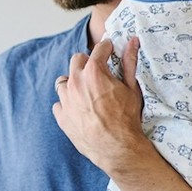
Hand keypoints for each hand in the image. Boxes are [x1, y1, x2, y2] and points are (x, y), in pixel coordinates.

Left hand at [52, 37, 144, 174]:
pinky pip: (59, 104)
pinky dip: (67, 104)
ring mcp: (66, 100)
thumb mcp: (132, 88)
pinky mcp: (61, 117)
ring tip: (87, 92)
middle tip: (98, 72)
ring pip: (63, 81)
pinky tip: (79, 109)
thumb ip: (129, 62)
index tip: (109, 50)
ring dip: (73, 83)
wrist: (118, 148)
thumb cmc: (127, 118)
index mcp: (94, 72)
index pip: (98, 49)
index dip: (106, 48)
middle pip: (76, 60)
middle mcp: (75, 82)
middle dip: (87, 63)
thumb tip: (132, 42)